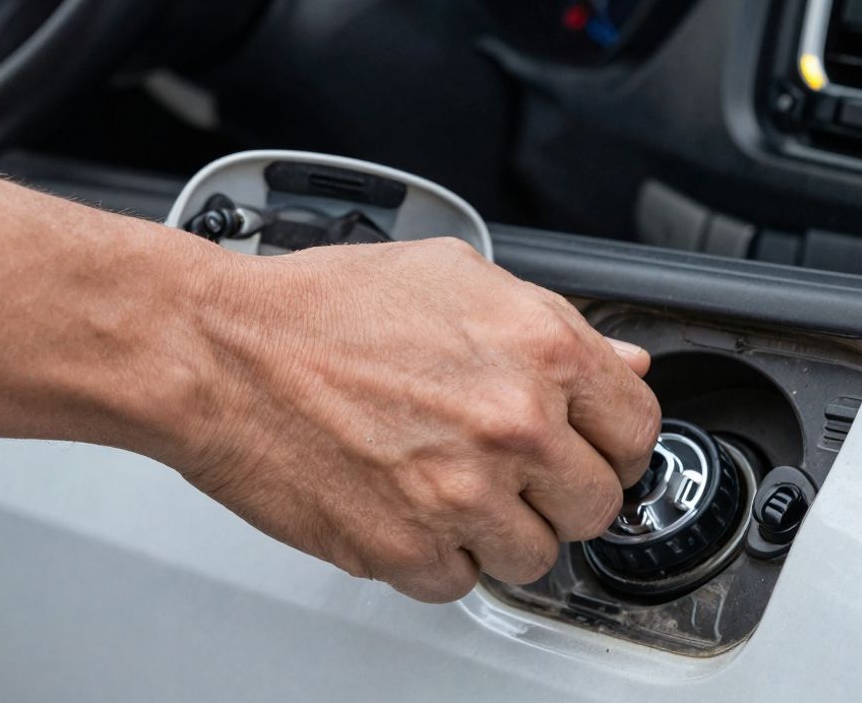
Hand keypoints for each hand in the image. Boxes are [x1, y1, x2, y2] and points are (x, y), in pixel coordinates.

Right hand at [174, 238, 660, 601]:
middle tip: (517, 470)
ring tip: (456, 489)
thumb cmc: (326, 309)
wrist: (222, 353)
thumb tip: (623, 364)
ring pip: (537, 556)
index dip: (615, 439)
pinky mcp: (406, 549)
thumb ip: (554, 324)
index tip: (592, 446)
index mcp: (542, 350)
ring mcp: (462, 496)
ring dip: (504, 531)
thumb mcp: (458, 278)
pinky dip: (442, 557)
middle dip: (563, 490)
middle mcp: (514, 426)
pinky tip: (412, 509)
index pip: (639, 429)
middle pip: (599, 505)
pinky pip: (463, 583)